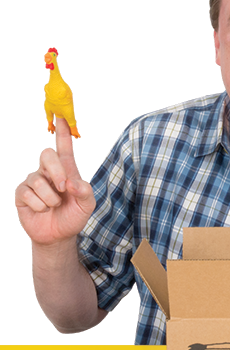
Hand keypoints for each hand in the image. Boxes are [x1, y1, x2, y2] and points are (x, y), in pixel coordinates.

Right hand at [15, 118, 95, 245]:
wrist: (59, 235)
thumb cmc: (74, 215)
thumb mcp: (87, 204)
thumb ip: (85, 191)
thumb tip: (72, 183)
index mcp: (66, 169)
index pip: (63, 146)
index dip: (63, 131)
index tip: (62, 114)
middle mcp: (48, 171)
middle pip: (47, 155)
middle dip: (56, 171)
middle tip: (63, 189)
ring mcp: (33, 181)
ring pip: (38, 181)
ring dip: (50, 199)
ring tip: (54, 206)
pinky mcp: (21, 194)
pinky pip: (28, 195)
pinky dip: (40, 206)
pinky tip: (43, 210)